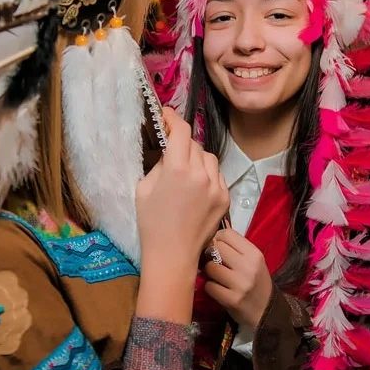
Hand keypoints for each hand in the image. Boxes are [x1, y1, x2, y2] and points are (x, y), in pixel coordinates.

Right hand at [136, 108, 229, 267]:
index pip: (181, 130)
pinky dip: (207, 174)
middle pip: (194, 143)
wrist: (173, 254)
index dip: (173, 118)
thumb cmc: (151, 222)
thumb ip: (159, 164)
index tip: (167, 115)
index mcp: (177, 169)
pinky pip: (217, 174)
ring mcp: (216, 186)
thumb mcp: (144, 188)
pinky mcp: (225, 197)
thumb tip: (169, 149)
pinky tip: (196, 187)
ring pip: (208, 157)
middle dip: (182, 143)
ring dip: (196, 158)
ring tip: (184, 172)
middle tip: (171, 151)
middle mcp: (201, 173)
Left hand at [203, 229, 273, 328]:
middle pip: (216, 248)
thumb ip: (235, 249)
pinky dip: (210, 287)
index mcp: (254, 254)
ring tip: (217, 277)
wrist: (265, 311)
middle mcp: (248, 267)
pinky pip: (209, 286)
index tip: (219, 248)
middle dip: (211, 254)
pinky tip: (218, 290)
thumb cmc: (256, 282)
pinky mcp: (232, 300)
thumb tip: (210, 238)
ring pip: (210, 267)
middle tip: (215, 262)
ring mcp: (240, 284)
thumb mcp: (253, 261)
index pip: (227, 234)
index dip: (218, 239)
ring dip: (209, 272)